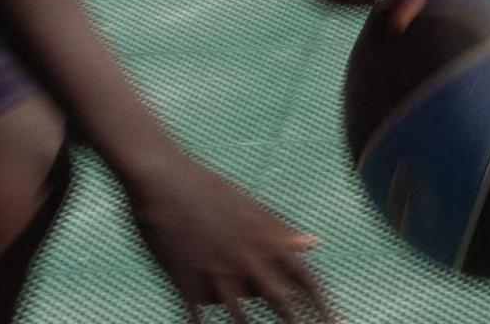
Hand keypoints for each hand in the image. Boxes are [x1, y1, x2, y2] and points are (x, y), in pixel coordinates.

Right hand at [121, 156, 332, 323]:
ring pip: (241, 317)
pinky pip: (199, 316)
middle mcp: (247, 259)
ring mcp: (216, 272)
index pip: (306, 279)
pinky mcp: (185, 281)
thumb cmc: (209, 189)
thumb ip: (282, 231)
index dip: (324, 306)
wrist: (164, 179)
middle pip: (281, 303)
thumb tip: (315, 242)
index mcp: (267, 239)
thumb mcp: (252, 207)